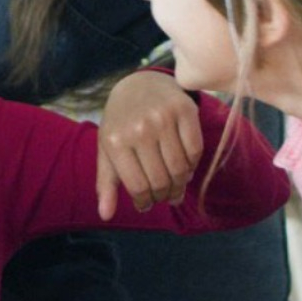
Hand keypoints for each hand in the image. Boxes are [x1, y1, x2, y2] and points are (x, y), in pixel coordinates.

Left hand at [96, 70, 203, 219]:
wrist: (139, 84)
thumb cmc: (121, 123)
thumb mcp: (107, 150)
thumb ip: (106, 183)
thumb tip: (105, 215)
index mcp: (115, 141)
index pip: (137, 187)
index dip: (144, 202)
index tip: (146, 204)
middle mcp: (139, 129)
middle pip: (160, 181)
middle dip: (163, 196)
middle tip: (163, 197)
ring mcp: (163, 119)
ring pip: (180, 169)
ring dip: (180, 185)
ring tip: (175, 186)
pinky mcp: (185, 110)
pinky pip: (196, 151)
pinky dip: (192, 165)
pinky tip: (184, 166)